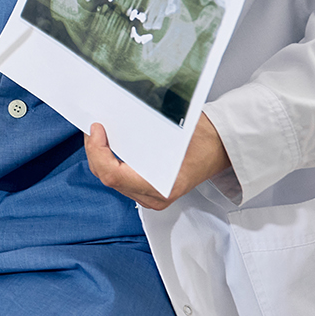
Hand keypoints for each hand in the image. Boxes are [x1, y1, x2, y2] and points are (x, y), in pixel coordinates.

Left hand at [85, 114, 229, 210]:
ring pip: (111, 180)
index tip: (96, 130)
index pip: (113, 175)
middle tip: (93, 130)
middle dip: (95, 152)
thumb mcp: (174, 130)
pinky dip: (111, 162)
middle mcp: (154, 197)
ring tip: (98, 136)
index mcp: (162, 186)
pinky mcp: (148, 193)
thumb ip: (143, 130)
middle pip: (108, 178)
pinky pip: (120, 180)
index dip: (98, 152)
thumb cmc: (204, 139)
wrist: (221, 149)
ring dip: (101, 157)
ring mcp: (150, 198)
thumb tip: (112, 117)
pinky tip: (109, 147)